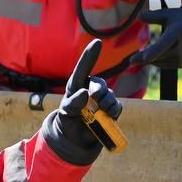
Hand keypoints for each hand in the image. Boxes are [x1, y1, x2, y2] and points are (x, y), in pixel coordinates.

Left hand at [40, 40, 121, 165]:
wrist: (75, 139)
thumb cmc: (67, 121)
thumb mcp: (65, 113)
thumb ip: (72, 103)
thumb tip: (85, 94)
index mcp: (76, 86)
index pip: (83, 68)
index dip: (90, 55)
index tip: (97, 42)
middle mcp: (90, 90)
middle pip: (98, 84)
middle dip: (99, 90)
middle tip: (95, 99)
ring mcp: (102, 100)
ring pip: (109, 96)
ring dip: (106, 102)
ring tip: (101, 110)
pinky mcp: (110, 111)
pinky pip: (116, 107)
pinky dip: (114, 111)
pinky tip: (109, 115)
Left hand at [130, 0, 181, 69]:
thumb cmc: (180, 18)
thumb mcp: (168, 13)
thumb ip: (153, 16)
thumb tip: (138, 16)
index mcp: (178, 31)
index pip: (165, 42)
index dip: (155, 51)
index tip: (145, 58)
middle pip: (158, 55)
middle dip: (143, 58)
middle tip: (131, 61)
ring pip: (159, 61)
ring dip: (149, 58)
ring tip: (145, 52)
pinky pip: (163, 64)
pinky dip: (157, 59)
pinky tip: (159, 52)